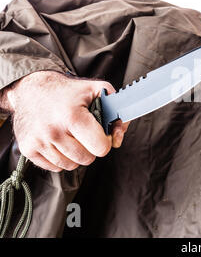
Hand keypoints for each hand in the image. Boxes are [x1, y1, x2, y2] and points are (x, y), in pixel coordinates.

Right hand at [1, 70, 128, 171]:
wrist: (31, 89)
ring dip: (75, 154)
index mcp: (73, 116)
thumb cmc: (68, 92)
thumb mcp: (96, 90)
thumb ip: (117, 110)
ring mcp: (39, 141)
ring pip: (70, 165)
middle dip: (90, 148)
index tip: (100, 133)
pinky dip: (60, 158)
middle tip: (84, 133)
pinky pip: (54, 167)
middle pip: (87, 159)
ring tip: (71, 136)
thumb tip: (118, 136)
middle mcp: (53, 130)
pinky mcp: (27, 149)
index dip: (105, 141)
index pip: (100, 148)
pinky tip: (58, 141)